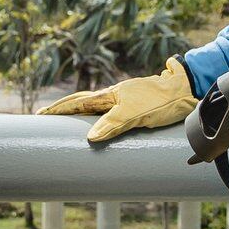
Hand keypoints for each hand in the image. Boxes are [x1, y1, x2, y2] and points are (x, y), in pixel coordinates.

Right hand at [40, 56, 195, 143]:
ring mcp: (126, 99)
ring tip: (66, 118)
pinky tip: (100, 120)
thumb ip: (113, 124)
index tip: (40, 114)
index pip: (78, 102)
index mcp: (111, 95)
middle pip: (84, 102)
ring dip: (80, 110)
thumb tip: (89, 137)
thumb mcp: (136, 115)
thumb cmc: (162, 101)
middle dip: (64, 108)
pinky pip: (111, 111)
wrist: (188, 90)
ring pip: (97, 106)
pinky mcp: (137, 105)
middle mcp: (116, 96)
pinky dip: (99, 115)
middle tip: (45, 115)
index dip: (59, 109)